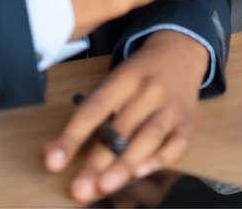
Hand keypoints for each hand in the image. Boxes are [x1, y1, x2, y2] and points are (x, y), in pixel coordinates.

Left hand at [44, 31, 205, 202]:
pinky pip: (176, 145)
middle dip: (98, 162)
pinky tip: (139, 174)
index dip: (73, 137)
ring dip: (125, 165)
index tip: (54, 162)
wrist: (181, 52)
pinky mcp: (187, 123)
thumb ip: (89, 114)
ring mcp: (172, 107)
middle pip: (122, 128)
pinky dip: (158, 160)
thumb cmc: (139, 75)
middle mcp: (151, 90)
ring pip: (149, 137)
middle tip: (79, 189)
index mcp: (126, 77)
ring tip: (103, 187)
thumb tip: (54, 152)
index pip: (95, 109)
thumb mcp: (113, 81)